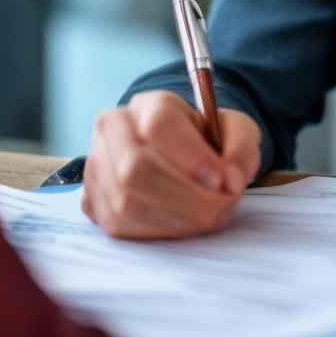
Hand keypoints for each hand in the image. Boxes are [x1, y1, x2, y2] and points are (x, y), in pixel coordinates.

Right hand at [81, 90, 261, 238]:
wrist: (180, 153)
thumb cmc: (205, 140)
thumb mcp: (235, 129)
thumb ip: (241, 145)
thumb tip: (233, 176)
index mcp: (148, 104)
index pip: (158, 124)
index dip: (190, 156)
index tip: (221, 180)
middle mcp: (113, 130)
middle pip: (134, 168)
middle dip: (185, 197)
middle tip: (220, 207)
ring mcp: (97, 165)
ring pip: (126, 203)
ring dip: (175, 220)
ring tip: (207, 217)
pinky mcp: (93, 200)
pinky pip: (120, 227)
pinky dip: (158, 232)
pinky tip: (183, 224)